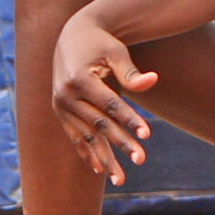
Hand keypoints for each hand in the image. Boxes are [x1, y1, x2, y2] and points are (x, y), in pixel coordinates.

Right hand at [52, 13, 157, 185]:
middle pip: (99, 125)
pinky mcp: (61, 112)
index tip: (148, 135)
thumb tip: (153, 80)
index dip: (129, 120)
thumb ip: (131, 72)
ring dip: (105, 158)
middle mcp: (66, 96)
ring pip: (87, 137)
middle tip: (141, 159)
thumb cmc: (100, 42)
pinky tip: (101, 169)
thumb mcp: (116, 53)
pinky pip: (76, 136)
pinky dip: (88, 152)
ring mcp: (60, 106)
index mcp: (79, 80)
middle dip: (121, 143)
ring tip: (121, 179)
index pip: (110, 105)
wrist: (72, 36)